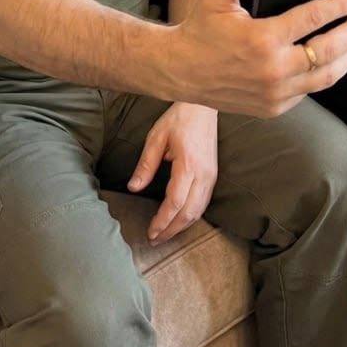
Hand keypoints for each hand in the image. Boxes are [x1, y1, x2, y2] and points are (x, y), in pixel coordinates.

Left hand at [127, 102, 217, 244]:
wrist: (203, 106)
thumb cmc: (179, 118)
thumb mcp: (156, 137)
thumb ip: (145, 165)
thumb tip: (133, 188)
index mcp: (188, 165)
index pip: (175, 202)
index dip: (162, 221)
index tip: (150, 232)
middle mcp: (203, 174)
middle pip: (189, 213)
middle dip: (171, 230)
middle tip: (154, 240)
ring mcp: (211, 176)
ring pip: (199, 211)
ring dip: (182, 226)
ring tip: (165, 234)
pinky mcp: (213, 175)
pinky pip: (204, 203)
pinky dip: (191, 216)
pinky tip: (179, 220)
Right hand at [173, 0, 346, 116]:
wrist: (180, 72)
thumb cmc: (199, 30)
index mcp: (264, 39)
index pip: (315, 18)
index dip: (340, 5)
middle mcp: (274, 69)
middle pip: (330, 51)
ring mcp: (276, 92)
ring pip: (327, 76)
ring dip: (346, 57)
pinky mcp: (274, 107)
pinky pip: (309, 91)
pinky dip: (323, 75)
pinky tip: (327, 61)